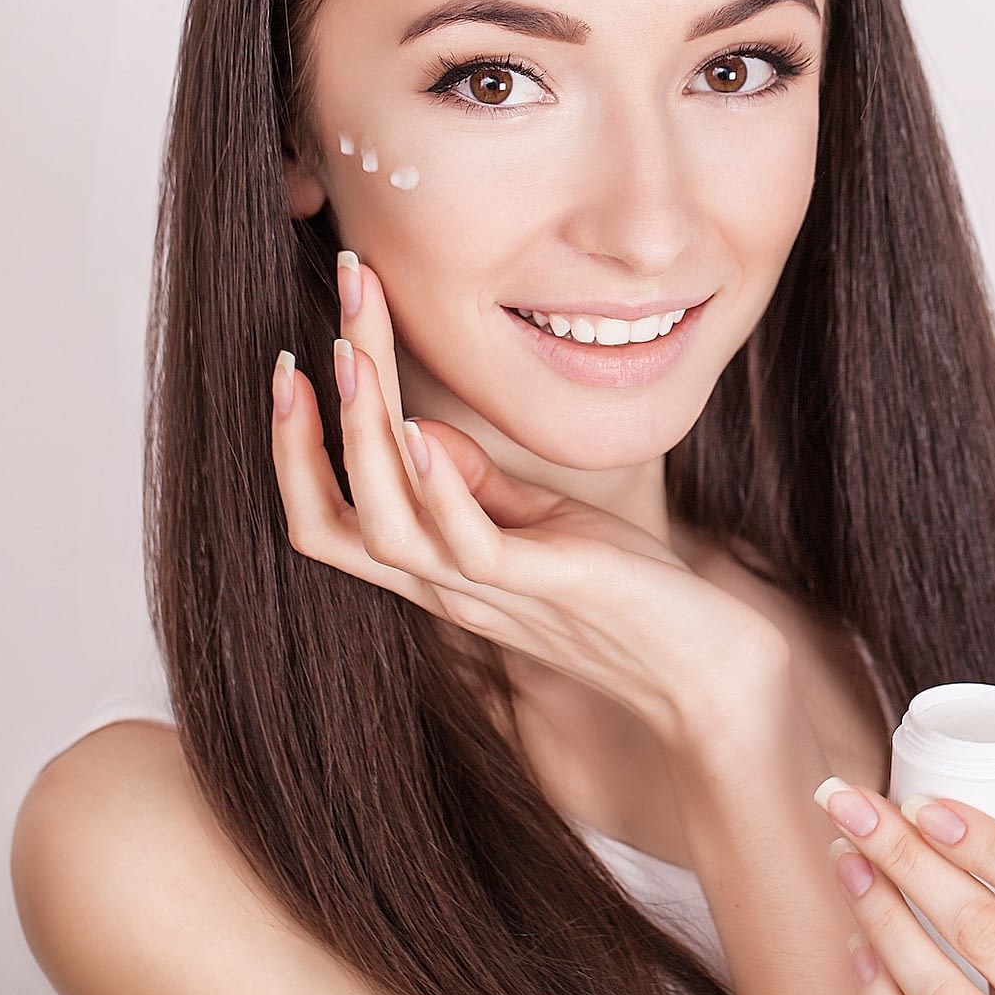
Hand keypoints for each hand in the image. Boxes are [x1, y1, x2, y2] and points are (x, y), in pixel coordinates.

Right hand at [266, 250, 788, 734]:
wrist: (704, 667)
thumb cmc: (624, 586)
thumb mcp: (536, 521)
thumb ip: (474, 482)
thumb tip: (413, 423)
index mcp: (433, 569)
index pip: (324, 518)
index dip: (293, 450)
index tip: (289, 364)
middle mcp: (442, 586)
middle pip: (330, 517)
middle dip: (307, 424)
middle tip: (313, 327)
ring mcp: (489, 591)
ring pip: (387, 528)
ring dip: (363, 439)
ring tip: (354, 358)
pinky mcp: (545, 585)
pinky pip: (470, 546)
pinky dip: (439, 486)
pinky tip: (421, 427)